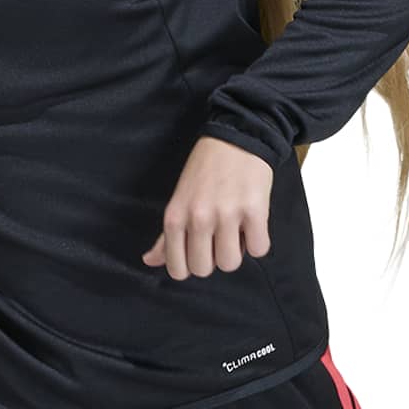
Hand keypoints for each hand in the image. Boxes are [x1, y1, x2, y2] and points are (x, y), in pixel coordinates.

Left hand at [142, 135, 272, 276]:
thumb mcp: (179, 200)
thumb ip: (166, 235)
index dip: (191, 266)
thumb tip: (150, 261)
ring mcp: (227, 215)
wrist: (237, 138)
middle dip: (213, 259)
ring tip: (236, 230)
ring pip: (230, 263)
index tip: (200, 251)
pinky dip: (258, 241)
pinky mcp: (255, 210)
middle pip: (204, 269)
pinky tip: (252, 223)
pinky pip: (258, 249)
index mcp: (175, 217)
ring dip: (236, 251)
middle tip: (219, 239)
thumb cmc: (205, 171)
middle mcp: (198, 218)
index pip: (178, 269)